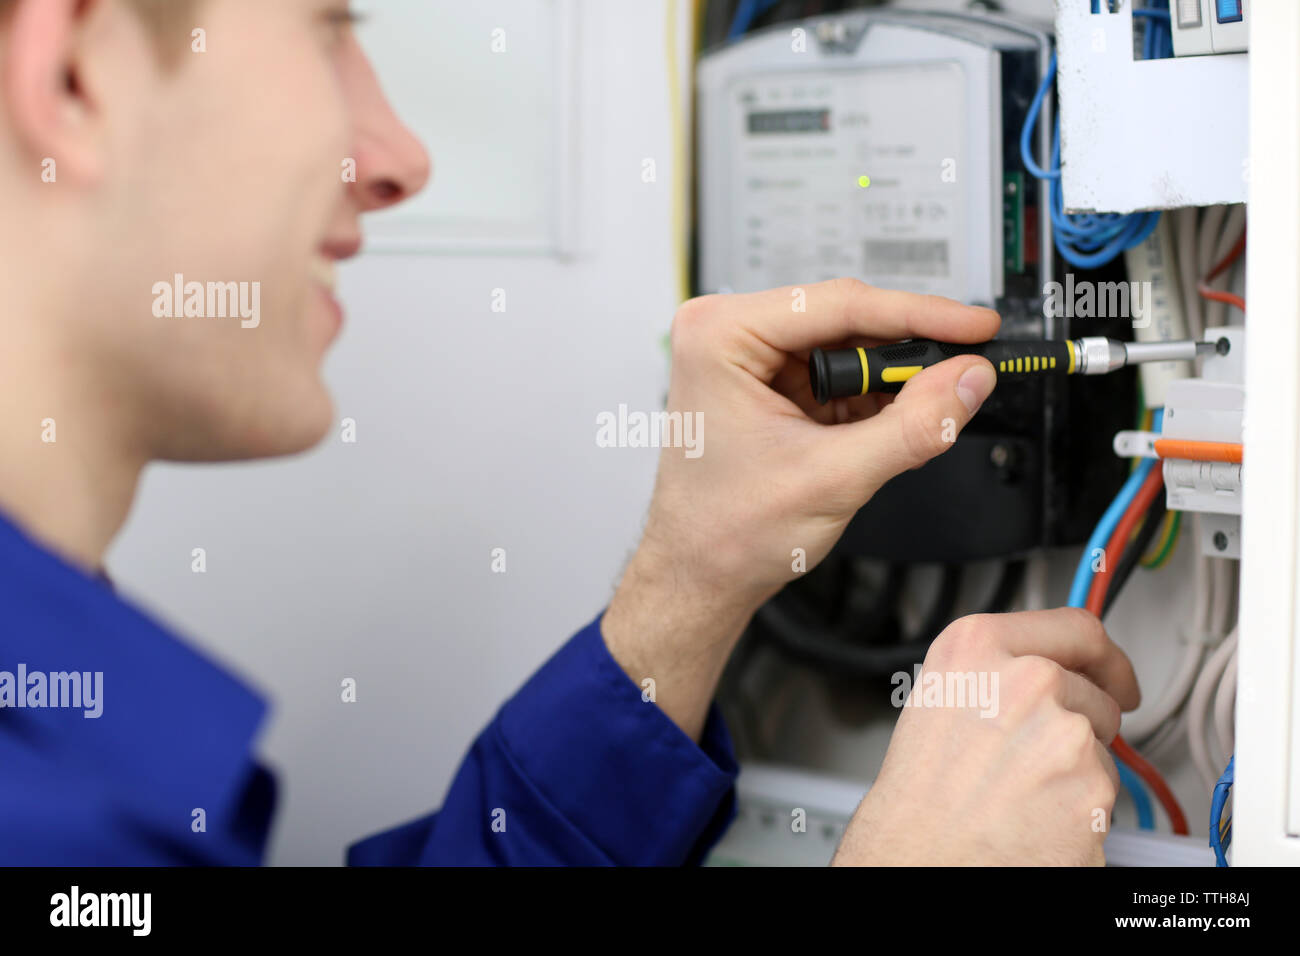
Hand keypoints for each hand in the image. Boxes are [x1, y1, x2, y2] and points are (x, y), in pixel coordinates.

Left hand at [602, 279, 999, 738]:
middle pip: (847, 320)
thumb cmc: (724, 533)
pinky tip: (896, 422)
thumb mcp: (832, 479)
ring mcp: (750, 360)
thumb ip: (912, 427)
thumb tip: (968, 380)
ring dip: (891, 379)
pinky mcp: (770, 386)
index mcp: (721, 335)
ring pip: (849, 348)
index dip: (919, 314)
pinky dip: (875, 399)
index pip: (839, 304)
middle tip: (967, 370)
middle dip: (907, 351)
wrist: (699, 578)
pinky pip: (839, 375)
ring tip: (927, 410)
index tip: (975, 325)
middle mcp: (729, 335)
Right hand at [832, 608, 1139, 865]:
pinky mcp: (1091, 787)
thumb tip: (1049, 670)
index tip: (1113, 672)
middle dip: (1079, 725)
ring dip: (1076, 769)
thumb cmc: (918, 793)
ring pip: (1101, 745)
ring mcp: (1063, 732)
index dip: (1103, 656)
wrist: (917, 859)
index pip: (1077, 628)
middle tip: (1035, 759)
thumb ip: (997, 670)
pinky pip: (1105, 793)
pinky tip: (1035, 817)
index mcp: (977, 646)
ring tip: (1019, 792)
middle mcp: (1026, 679)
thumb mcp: (941, 697)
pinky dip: (1080, 810)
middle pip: (1094, 692)